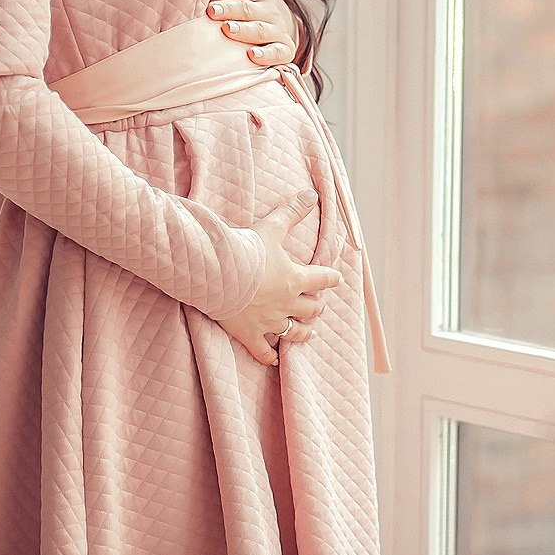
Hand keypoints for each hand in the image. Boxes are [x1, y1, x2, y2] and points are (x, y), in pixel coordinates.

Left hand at [207, 0, 299, 67]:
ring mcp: (277, 31)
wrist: (283, 27)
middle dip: (230, 10)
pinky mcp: (283, 50)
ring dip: (244, 31)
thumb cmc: (259, 0)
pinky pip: (276, 53)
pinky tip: (252, 56)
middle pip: (248, 10)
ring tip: (228, 30)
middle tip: (212, 11)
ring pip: (260, 31)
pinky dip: (266, 56)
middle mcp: (270, 10)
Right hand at [217, 192, 341, 366]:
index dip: (331, 278)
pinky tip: (274, 360)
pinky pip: (264, 351)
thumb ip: (292, 211)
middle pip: (311, 309)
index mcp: (296, 278)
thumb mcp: (272, 227)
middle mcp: (287, 303)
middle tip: (318, 304)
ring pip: (294, 332)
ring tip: (308, 332)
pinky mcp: (250, 333)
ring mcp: (269, 321)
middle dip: (316, 306)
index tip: (336, 278)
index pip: (322, 279)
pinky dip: (270, 355)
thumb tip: (311, 194)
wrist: (218, 272)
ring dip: (302, 332)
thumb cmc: (246, 248)